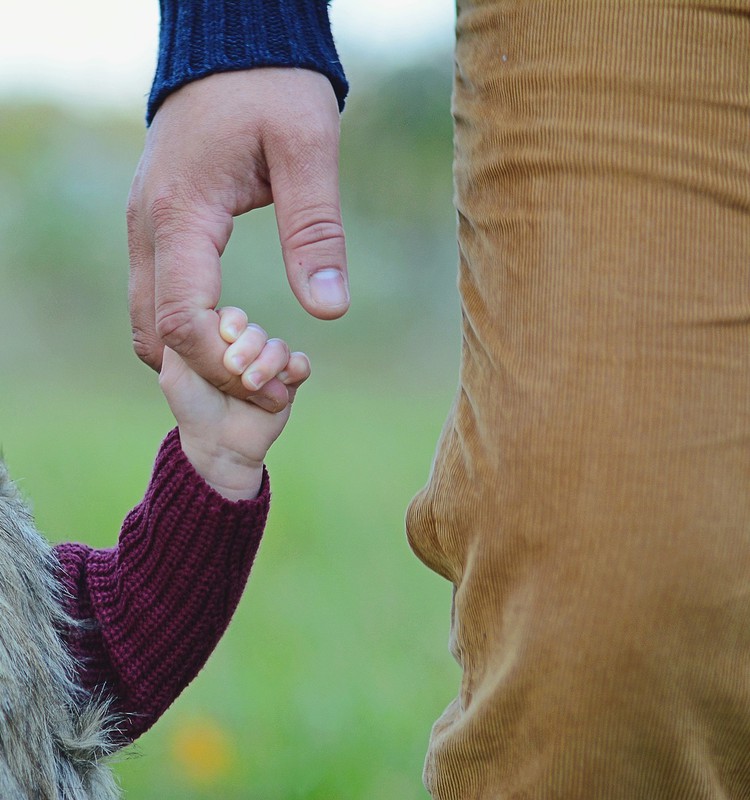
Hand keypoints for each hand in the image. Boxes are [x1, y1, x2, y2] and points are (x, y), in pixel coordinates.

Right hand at [127, 68, 348, 411]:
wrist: (233, 49)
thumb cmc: (273, 89)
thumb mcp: (307, 151)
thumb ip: (315, 231)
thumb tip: (328, 310)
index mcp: (180, 215)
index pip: (183, 320)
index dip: (225, 366)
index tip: (276, 385)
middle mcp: (147, 229)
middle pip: (156, 334)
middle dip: (209, 374)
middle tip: (269, 387)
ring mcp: (144, 230)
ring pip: (149, 323)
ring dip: (195, 357)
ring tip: (256, 366)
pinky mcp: (156, 230)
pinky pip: (157, 300)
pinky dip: (188, 333)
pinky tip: (235, 337)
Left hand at [159, 307, 310, 500]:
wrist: (219, 446)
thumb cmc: (193, 409)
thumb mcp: (174, 372)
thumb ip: (180, 338)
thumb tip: (198, 309)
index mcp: (218, 342)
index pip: (232, 317)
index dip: (232, 323)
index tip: (226, 336)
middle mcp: (245, 350)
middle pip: (256, 331)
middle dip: (248, 347)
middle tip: (234, 369)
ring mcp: (268, 366)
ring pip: (278, 347)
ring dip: (267, 364)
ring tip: (251, 385)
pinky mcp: (288, 384)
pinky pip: (301, 364)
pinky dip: (294, 369)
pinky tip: (282, 383)